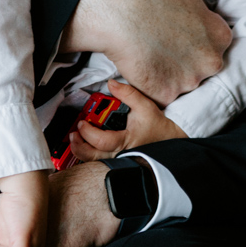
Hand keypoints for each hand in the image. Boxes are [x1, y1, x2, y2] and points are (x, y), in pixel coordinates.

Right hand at [61, 0, 230, 103]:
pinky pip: (160, 96)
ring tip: (148, 57)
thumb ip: (199, 2)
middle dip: (185, 63)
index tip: (179, 41)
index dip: (194, 44)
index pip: (214, 47)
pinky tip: (139, 69)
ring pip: (181, 85)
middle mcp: (211, 61)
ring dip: (167, 76)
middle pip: (202, 69)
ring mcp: (190, 80)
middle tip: (163, 50)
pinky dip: (150, 87)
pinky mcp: (167, 95)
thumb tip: (199, 4)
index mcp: (220, 35)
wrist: (119, 10)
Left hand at [71, 80, 186, 160]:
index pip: (100, 141)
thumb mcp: (145, 106)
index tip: (82, 123)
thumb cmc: (159, 128)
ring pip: (94, 162)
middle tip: (73, 134)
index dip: (88, 133)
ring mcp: (119, 160)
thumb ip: (128, 94)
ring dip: (82, 152)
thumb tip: (112, 84)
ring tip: (76, 140)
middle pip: (92, 157)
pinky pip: (101, 162)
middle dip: (78, 146)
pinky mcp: (120, 162)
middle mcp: (120, 154)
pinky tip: (87, 146)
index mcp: (125, 141)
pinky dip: (91, 155)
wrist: (172, 142)